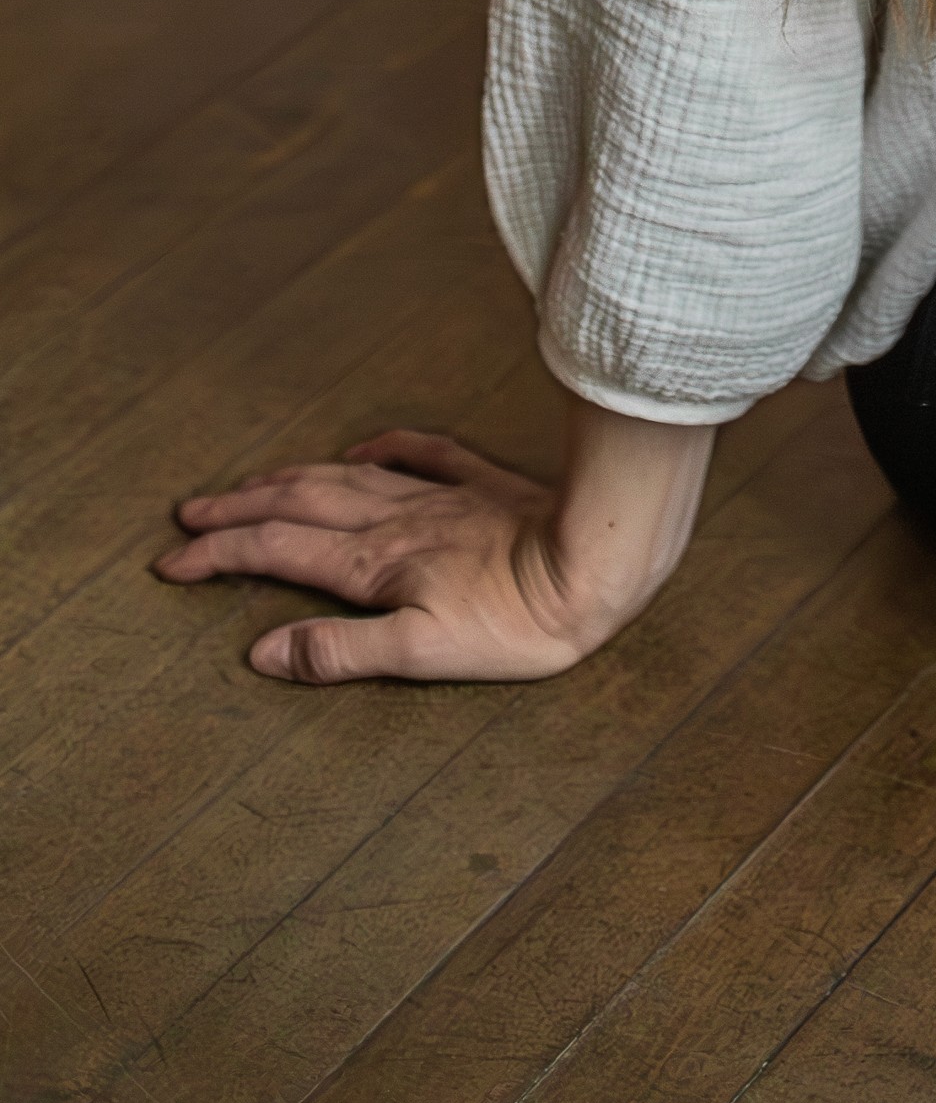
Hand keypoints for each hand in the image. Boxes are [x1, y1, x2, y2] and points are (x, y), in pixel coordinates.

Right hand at [157, 391, 713, 683]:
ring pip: (346, 478)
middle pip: (299, 504)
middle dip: (238, 510)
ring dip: (290, 479)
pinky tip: (362, 447)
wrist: (597, 564)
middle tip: (188, 515)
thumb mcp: (421, 655)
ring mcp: (439, 498)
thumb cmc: (516, 623)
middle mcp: (396, 522)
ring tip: (250, 483)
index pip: (277, 552)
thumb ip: (339, 651)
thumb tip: (260, 653)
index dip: (220, 556)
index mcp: (374, 565)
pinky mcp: (483, 486)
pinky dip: (382, 448)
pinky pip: (422, 454)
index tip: (172, 563)